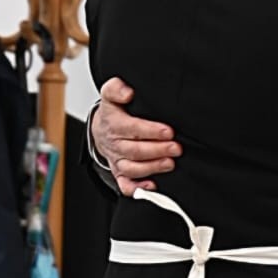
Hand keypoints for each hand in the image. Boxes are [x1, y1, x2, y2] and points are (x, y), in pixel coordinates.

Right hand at [92, 77, 180, 195]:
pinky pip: (125, 184)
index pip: (131, 128)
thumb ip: (116, 88)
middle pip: (134, 150)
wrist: (101, 129)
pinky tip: (151, 186)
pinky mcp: (119, 173)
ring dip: (152, 167)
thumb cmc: (113, 112)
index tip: (168, 131)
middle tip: (176, 148)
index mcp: (113, 123)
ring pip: (132, 168)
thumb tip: (127, 92)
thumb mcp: (111, 95)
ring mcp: (116, 160)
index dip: (150, 131)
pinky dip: (137, 188)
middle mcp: (114, 143)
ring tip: (170, 163)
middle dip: (157, 150)